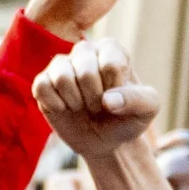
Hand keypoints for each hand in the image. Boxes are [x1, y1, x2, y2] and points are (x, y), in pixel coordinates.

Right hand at [32, 38, 161, 160]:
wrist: (105, 140)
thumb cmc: (127, 119)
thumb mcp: (147, 110)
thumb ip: (138, 100)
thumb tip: (109, 100)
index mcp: (111, 49)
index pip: (110, 65)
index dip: (115, 91)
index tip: (118, 100)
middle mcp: (85, 50)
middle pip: (85, 71)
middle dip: (94, 99)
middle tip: (98, 107)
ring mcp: (61, 65)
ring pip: (62, 77)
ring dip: (75, 102)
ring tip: (82, 107)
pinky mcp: (43, 81)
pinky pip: (41, 87)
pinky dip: (55, 104)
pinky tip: (65, 109)